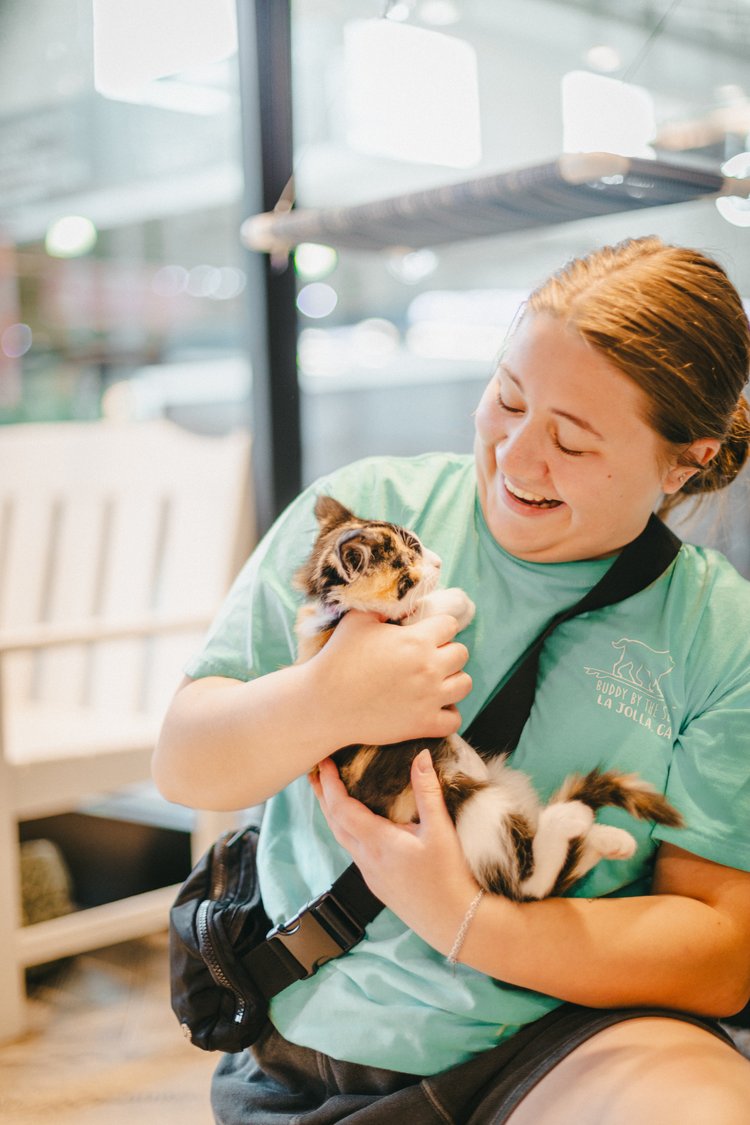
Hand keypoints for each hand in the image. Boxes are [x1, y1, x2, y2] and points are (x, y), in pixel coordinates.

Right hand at [312, 610, 471, 746]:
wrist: (324, 704)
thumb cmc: (337, 659)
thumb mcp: (357, 621)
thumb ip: (383, 607)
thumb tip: (399, 601)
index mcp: (416, 640)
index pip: (451, 624)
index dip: (438, 627)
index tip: (425, 634)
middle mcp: (429, 668)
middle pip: (461, 654)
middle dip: (447, 652)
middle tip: (428, 657)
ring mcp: (429, 698)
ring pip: (465, 684)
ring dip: (452, 680)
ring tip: (434, 681)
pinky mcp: (423, 724)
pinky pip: (455, 720)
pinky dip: (448, 713)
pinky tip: (432, 706)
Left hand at [312, 750, 479, 954]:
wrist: (455, 923)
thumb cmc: (449, 878)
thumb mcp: (441, 831)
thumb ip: (428, 792)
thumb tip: (420, 756)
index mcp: (378, 843)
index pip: (342, 808)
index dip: (330, 784)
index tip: (325, 762)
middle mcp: (367, 859)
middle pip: (334, 822)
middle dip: (323, 795)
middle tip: (318, 770)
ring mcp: (370, 874)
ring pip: (341, 838)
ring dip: (333, 813)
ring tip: (331, 792)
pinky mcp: (377, 883)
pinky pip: (353, 850)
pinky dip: (346, 829)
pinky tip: (356, 824)